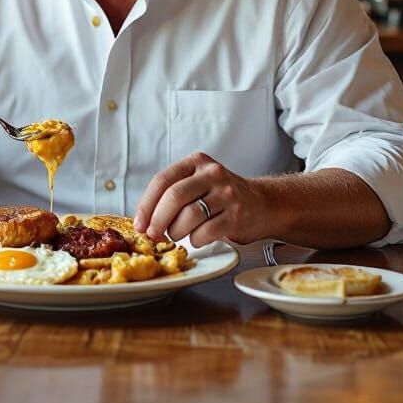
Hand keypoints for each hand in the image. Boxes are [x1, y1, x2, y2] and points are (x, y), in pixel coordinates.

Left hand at [133, 152, 268, 245]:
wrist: (263, 204)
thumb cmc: (221, 197)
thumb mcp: (198, 182)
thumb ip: (174, 192)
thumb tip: (143, 220)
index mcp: (196, 162)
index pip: (162, 180)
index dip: (146, 204)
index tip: (139, 224)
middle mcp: (212, 173)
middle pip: (174, 197)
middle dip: (158, 221)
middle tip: (153, 235)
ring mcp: (227, 193)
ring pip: (189, 216)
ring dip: (177, 232)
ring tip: (178, 235)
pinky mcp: (237, 215)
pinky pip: (206, 232)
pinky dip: (196, 240)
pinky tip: (198, 238)